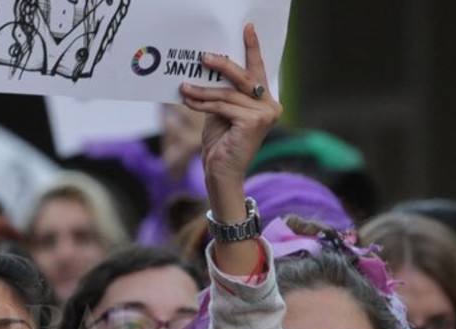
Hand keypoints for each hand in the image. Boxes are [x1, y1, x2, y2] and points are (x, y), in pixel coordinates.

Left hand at [179, 23, 282, 212]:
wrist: (220, 172)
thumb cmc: (220, 143)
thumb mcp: (221, 112)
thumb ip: (223, 93)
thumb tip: (209, 68)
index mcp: (266, 102)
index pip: (258, 71)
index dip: (252, 49)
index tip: (246, 28)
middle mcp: (271, 107)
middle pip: (244, 77)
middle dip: (222, 64)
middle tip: (203, 56)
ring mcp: (265, 115)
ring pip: (228, 93)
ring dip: (203, 90)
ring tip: (184, 87)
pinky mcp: (253, 122)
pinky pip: (222, 105)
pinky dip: (203, 102)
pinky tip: (188, 99)